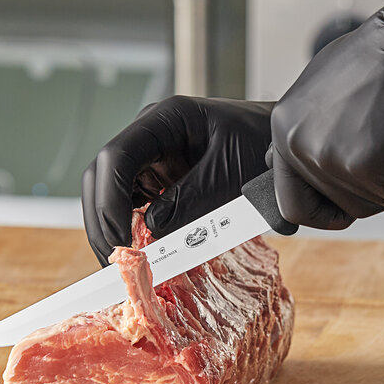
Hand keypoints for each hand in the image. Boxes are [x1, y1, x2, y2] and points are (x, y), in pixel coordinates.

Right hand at [82, 97, 273, 265]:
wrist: (281, 149)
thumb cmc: (263, 147)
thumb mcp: (230, 177)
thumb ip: (189, 202)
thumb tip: (149, 230)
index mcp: (166, 119)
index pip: (116, 157)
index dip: (109, 201)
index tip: (121, 242)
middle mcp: (150, 136)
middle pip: (102, 176)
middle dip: (103, 220)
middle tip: (117, 262)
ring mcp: (152, 158)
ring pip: (111, 193)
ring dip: (112, 228)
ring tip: (126, 264)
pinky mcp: (159, 180)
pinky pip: (132, 205)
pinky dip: (130, 230)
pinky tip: (139, 252)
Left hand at [270, 0, 383, 229]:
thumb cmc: (382, 56)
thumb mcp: (318, 92)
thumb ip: (302, 135)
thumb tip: (278, 162)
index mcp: (286, 133)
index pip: (292, 204)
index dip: (320, 212)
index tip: (337, 211)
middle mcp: (303, 150)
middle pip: (340, 208)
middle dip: (369, 189)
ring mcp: (336, 163)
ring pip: (375, 204)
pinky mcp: (375, 170)